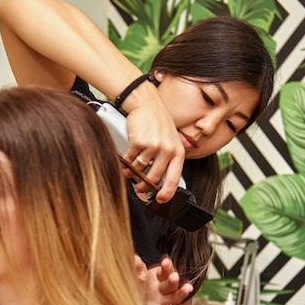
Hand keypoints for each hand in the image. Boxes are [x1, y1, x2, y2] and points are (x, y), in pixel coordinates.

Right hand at [122, 83, 184, 202]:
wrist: (147, 104)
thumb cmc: (158, 123)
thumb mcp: (170, 141)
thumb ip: (167, 160)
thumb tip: (158, 182)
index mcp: (178, 152)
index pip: (174, 178)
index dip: (167, 193)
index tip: (161, 200)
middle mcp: (167, 150)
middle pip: (154, 178)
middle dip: (144, 187)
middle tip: (139, 189)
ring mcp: (153, 146)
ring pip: (139, 170)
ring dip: (132, 174)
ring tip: (130, 172)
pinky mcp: (138, 142)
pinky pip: (130, 160)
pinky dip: (126, 163)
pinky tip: (126, 161)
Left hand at [135, 256, 192, 304]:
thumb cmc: (137, 288)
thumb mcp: (136, 276)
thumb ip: (137, 267)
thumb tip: (135, 257)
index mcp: (157, 277)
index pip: (164, 271)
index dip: (166, 266)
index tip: (165, 262)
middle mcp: (162, 289)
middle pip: (171, 283)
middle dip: (173, 279)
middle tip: (174, 276)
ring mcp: (162, 301)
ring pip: (175, 297)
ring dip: (182, 292)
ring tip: (188, 288)